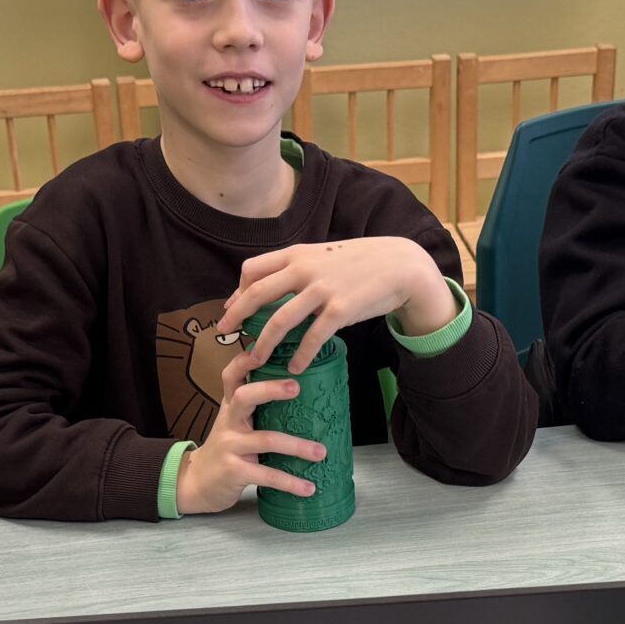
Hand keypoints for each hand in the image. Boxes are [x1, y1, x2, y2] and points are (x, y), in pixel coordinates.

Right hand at [174, 350, 326, 515]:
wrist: (196, 484)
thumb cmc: (225, 450)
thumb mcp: (234, 424)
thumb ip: (255, 408)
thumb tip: (299, 390)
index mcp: (231, 407)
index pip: (232, 375)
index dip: (246, 360)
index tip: (266, 345)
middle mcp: (229, 422)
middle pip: (244, 397)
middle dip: (270, 389)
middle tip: (297, 387)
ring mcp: (230, 446)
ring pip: (265, 440)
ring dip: (297, 446)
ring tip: (321, 452)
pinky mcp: (234, 471)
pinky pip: (266, 475)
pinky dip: (290, 483)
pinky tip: (308, 488)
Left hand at [218, 236, 456, 373]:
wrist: (399, 265)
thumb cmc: (359, 263)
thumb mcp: (323, 255)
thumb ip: (298, 267)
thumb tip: (274, 286)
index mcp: (296, 254)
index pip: (252, 270)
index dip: (237, 292)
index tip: (230, 309)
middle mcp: (304, 270)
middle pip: (257, 294)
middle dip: (236, 317)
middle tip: (225, 335)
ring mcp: (321, 290)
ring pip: (279, 321)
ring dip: (264, 344)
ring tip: (256, 361)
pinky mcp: (339, 311)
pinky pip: (312, 338)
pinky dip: (300, 356)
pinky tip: (295, 368)